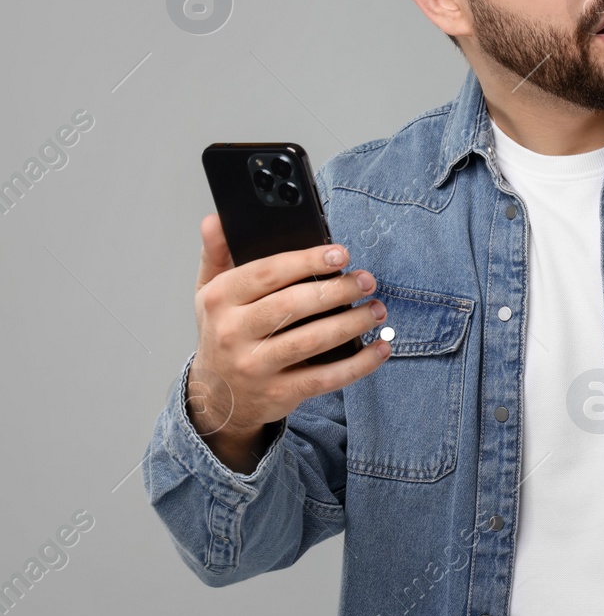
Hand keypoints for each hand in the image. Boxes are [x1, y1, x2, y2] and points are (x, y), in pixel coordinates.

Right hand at [188, 213, 391, 471]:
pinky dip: (359, 364)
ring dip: (352, 323)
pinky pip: (326, 378)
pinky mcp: (279, 393)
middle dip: (337, 290)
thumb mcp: (210, 292)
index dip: (307, 261)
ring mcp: (256, 366)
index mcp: (219, 299)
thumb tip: (217, 219)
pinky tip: (381, 348)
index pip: (266, 273)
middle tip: (366, 280)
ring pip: (312, 341)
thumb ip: (218, 253)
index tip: (341, 254)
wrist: (217, 396)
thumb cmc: (224, 332)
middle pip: (293, 305)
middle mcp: (232, 333)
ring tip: (377, 309)